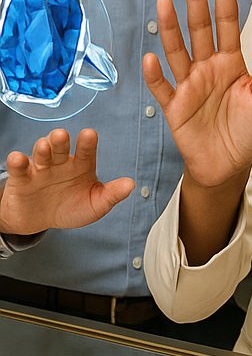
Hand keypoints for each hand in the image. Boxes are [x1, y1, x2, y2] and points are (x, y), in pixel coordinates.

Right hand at [1, 129, 132, 234]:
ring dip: (42, 148)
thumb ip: (111, 195)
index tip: (89, 134)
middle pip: (61, 147)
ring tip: (44, 147)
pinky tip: (19, 158)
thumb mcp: (95, 205)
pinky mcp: (21, 179)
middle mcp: (61, 163)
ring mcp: (41, 169)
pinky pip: (18, 168)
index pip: (86, 151)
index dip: (87, 143)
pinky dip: (17, 162)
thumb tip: (130, 185)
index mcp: (82, 166)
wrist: (40, 221)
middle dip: (61, 140)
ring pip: (40, 153)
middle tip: (62, 136)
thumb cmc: (70, 207)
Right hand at [142, 0, 251, 192]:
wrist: (230, 166)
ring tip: (165, 1)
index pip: (226, 21)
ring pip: (177, 50)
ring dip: (171, 27)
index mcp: (231, 61)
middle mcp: (207, 67)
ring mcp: (189, 85)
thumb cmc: (250, 131)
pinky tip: (151, 57)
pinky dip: (155, 75)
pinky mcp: (175, 107)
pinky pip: (163, 88)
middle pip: (200, 27)